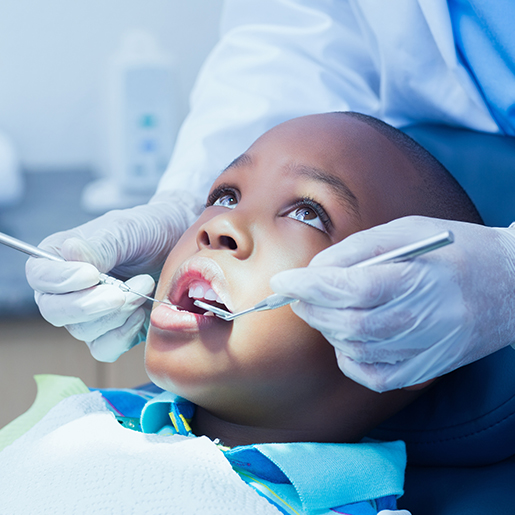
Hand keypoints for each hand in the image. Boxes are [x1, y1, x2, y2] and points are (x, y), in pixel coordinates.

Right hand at [26, 191, 201, 361]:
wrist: (179, 245)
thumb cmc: (148, 230)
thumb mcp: (126, 230)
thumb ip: (99, 246)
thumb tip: (69, 252)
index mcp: (60, 258)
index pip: (39, 277)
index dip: (60, 281)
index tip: (92, 274)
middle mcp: (67, 290)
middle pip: (55, 312)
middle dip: (91, 305)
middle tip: (123, 291)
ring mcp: (88, 315)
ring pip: (84, 331)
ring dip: (118, 313)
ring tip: (145, 285)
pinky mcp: (112, 332)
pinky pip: (105, 348)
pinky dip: (124, 334)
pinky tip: (142, 312)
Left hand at [271, 216, 514, 391]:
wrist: (510, 287)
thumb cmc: (457, 252)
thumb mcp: (407, 232)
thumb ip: (358, 249)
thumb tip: (316, 269)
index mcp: (416, 278)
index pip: (349, 288)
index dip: (309, 286)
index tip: (283, 281)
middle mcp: (421, 320)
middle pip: (346, 322)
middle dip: (310, 307)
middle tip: (297, 293)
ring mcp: (424, 350)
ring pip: (354, 348)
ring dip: (327, 328)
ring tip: (323, 308)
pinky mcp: (424, 369)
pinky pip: (372, 375)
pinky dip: (348, 357)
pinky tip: (347, 337)